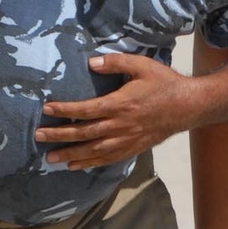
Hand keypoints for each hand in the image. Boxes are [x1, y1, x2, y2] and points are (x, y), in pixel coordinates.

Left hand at [35, 54, 197, 167]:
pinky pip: (107, 159)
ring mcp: (126, 140)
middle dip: (59, 136)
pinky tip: (75, 166)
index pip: (86, 110)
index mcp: (120, 104)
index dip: (64, 110)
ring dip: (70, 154)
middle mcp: (120, 126)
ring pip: (93, 151)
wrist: (188, 106)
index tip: (47, 109)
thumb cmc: (164, 83)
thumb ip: (115, 62)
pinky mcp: (132, 148)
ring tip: (50, 158)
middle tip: (38, 137)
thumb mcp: (142, 65)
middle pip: (84, 134)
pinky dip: (90, 164)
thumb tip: (91, 62)